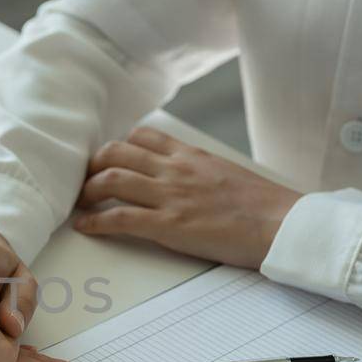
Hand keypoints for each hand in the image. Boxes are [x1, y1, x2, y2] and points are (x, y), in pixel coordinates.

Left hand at [74, 127, 301, 269]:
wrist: (282, 224)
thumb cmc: (263, 206)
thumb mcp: (227, 173)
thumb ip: (200, 170)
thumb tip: (188, 178)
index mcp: (191, 154)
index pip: (143, 135)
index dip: (119, 146)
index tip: (108, 159)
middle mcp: (176, 168)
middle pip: (117, 152)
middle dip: (94, 165)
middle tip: (85, 180)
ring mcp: (171, 195)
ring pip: (112, 179)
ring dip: (88, 190)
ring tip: (79, 202)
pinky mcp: (169, 224)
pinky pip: (119, 217)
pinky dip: (94, 221)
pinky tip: (84, 226)